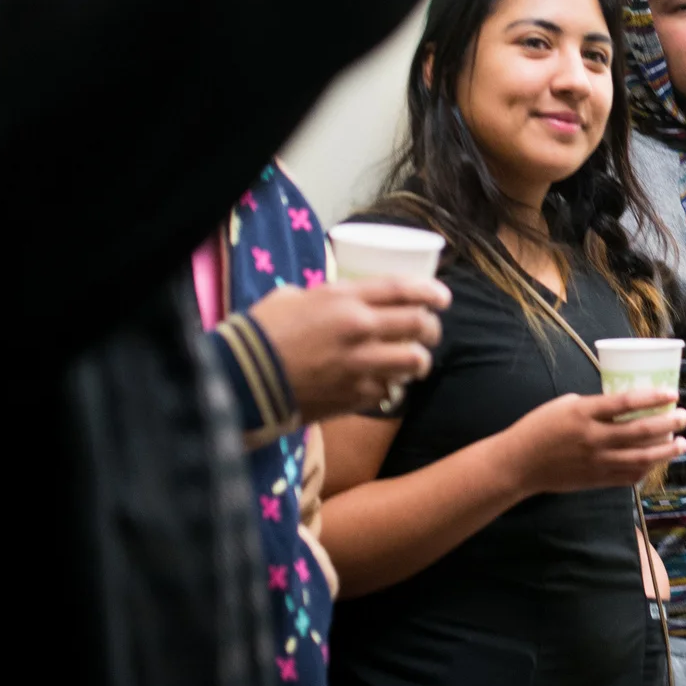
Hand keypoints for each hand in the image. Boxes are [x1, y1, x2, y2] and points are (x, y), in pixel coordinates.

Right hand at [243, 277, 450, 423]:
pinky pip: (391, 391)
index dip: (430, 291)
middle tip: (429, 332)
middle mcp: (360, 329)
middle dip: (431, 328)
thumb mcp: (292, 298)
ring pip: (415, 361)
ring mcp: (361, 365)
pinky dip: (392, 387)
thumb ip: (325, 297)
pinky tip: (384, 385)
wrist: (243, 379)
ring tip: (413, 363)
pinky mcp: (355, 396)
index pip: (403, 289)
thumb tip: (341, 300)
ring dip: (419, 362)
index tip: (443, 297)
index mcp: (344, 299)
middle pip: (419, 324)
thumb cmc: (261, 333)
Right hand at [507, 391, 685, 493]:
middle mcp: (593, 437)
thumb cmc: (540, 428)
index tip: (672, 394)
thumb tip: (626, 404)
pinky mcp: (596, 479)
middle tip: (684, 417)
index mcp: (584, 413)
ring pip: (639, 458)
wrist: (519, 464)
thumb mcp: (565, 405)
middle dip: (668, 424)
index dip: (653, 398)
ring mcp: (596, 461)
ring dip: (665, 451)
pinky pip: (627, 476)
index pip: (625, 403)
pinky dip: (645, 470)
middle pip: (639, 431)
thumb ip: (595, 406)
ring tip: (681, 444)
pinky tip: (655, 462)